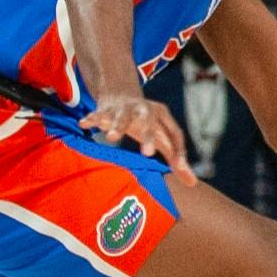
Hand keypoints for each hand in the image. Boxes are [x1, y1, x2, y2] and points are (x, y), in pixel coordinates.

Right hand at [79, 96, 194, 184]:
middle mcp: (145, 110)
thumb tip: (193, 184)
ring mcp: (124, 108)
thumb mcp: (162, 136)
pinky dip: (93, 119)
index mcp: (162, 117)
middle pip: (149, 122)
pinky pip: (99, 114)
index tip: (179, 166)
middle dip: (148, 136)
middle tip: (148, 153)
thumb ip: (177, 160)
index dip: (178, 150)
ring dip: (117, 126)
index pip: (174, 133)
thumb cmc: (146, 122)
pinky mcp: (106, 109)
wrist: (120, 92)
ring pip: (122, 117)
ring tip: (111, 138)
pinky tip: (84, 124)